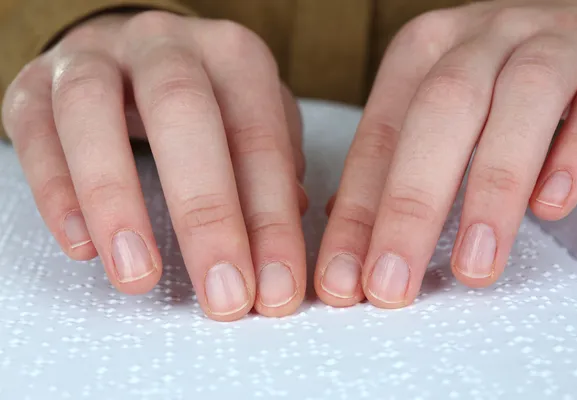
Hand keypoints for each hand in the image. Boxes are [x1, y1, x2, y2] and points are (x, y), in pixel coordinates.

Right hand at [2, 11, 307, 320]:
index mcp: (231, 54)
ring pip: (92, 112)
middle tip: (223, 294)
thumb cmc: (203, 97)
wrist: (128, 51)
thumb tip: (294, 212)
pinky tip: (83, 246)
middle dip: (207, 213)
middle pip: (182, 113)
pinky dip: (56, 191)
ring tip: (140, 275)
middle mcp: (164, 45)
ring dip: (116, 200)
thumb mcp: (251, 115)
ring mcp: (94, 57)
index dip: (271, 220)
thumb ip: (275, 158)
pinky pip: (36, 131)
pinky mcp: (36, 84)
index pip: (258, 137)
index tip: (277, 288)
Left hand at [316, 0, 576, 307]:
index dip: (358, 213)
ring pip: (519, 101)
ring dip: (492, 189)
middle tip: (392, 284)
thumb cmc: (499, 77)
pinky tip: (550, 204)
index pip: (378, 138)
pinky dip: (576, 152)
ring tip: (474, 265)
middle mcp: (478, 39)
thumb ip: (399, 157)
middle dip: (409, 208)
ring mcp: (546, 38)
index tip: (344, 279)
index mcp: (422, 53)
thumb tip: (353, 228)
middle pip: (438, 114)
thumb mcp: (440, 106)